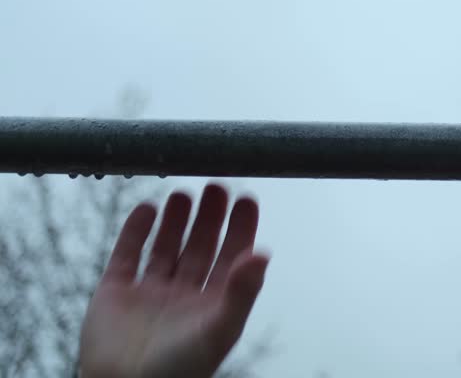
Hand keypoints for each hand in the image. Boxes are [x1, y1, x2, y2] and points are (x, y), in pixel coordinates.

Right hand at [79, 183, 269, 377]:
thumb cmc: (180, 370)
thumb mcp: (219, 328)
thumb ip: (242, 291)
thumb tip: (263, 253)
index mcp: (214, 303)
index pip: (234, 256)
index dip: (241, 228)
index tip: (247, 197)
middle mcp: (185, 294)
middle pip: (202, 246)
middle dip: (210, 217)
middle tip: (217, 184)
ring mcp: (150, 292)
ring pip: (167, 246)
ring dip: (176, 219)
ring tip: (184, 192)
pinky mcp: (116, 293)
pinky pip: (127, 255)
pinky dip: (136, 230)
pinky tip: (147, 208)